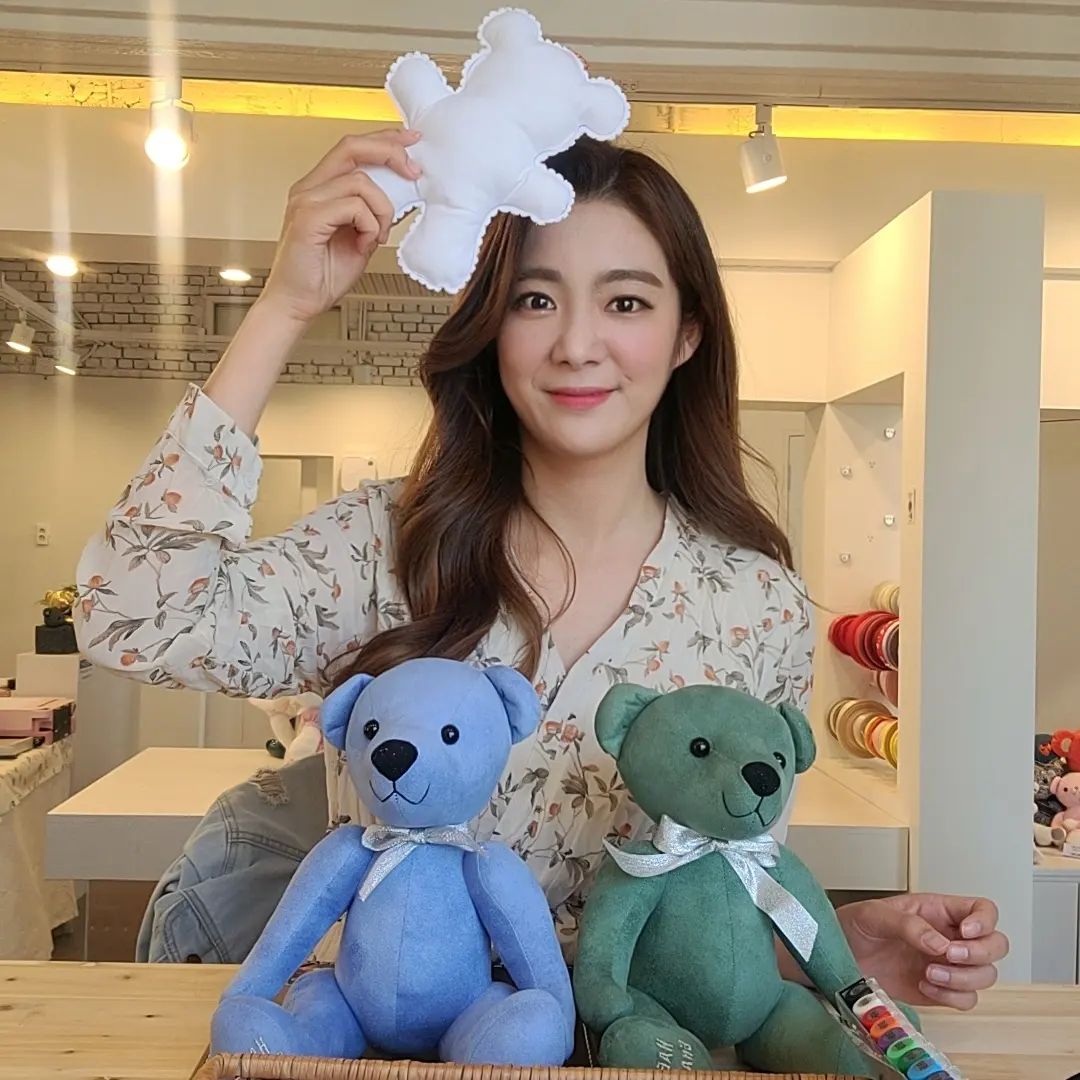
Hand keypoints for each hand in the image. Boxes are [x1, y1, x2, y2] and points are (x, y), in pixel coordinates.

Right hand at [261, 129, 422, 325]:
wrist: (297, 304)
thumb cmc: (323, 276)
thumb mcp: (361, 238)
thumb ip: (374, 214)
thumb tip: (401, 195)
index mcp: (319, 189)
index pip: (352, 149)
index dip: (383, 139)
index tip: (411, 140)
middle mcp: (309, 188)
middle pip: (352, 147)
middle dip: (389, 151)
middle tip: (413, 170)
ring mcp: (305, 200)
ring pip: (360, 181)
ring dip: (382, 209)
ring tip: (377, 236)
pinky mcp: (307, 218)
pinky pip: (354, 206)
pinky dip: (370, 225)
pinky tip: (364, 245)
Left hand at [836, 893, 1008, 1009]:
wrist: (839, 959)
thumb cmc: (855, 927)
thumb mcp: (874, 915)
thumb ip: (908, 925)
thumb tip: (939, 943)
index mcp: (938, 910)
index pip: (983, 910)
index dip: (984, 921)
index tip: (965, 933)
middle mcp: (949, 937)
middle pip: (996, 945)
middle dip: (980, 954)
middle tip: (949, 956)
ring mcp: (947, 965)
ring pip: (986, 975)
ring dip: (964, 978)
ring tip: (928, 973)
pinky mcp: (940, 990)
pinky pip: (966, 999)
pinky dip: (952, 997)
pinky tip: (924, 985)